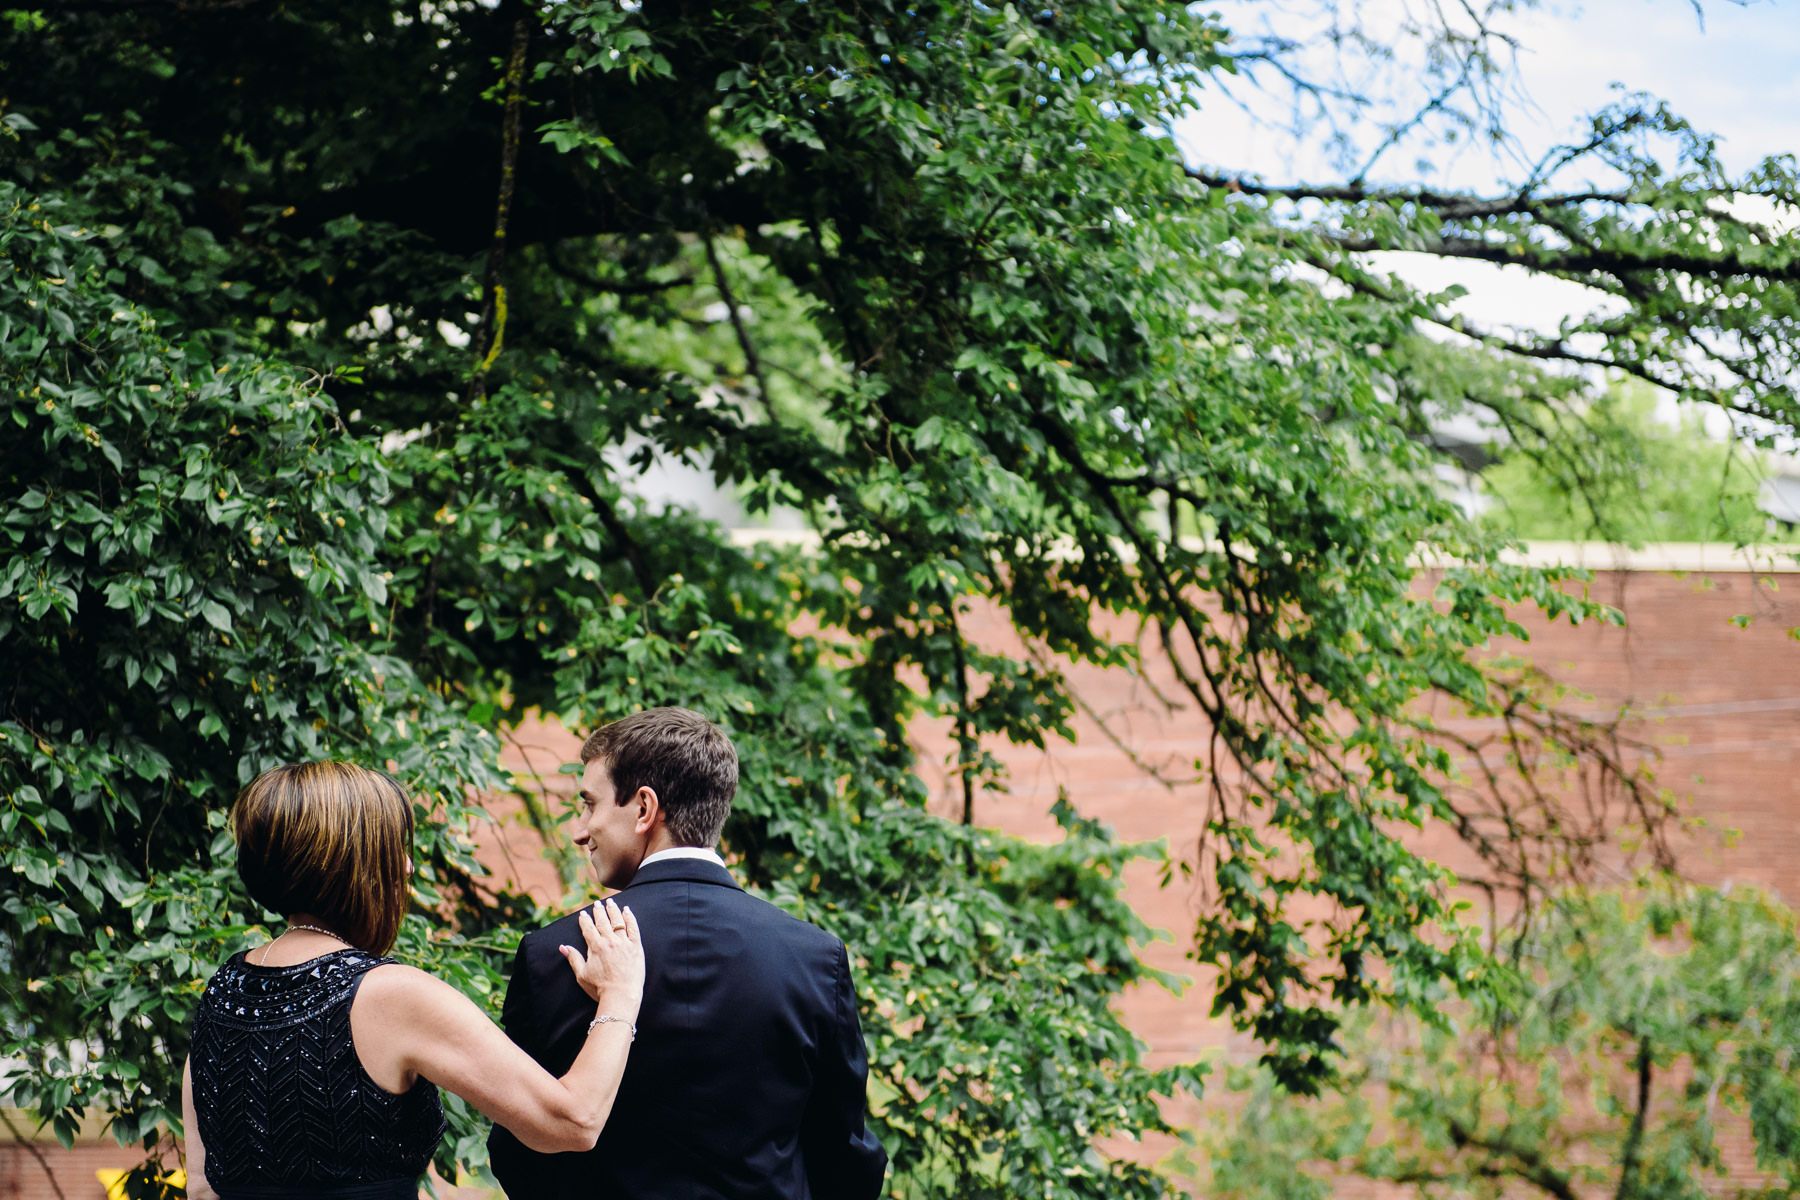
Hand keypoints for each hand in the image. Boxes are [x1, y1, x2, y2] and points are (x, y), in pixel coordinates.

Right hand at [559, 898, 643, 1018]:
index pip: (588, 928)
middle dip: (599, 911)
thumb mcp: (582, 975)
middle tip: (597, 903)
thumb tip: (562, 947)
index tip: (583, 914)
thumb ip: (573, 959)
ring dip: (613, 910)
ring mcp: (624, 943)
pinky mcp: (636, 947)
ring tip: (611, 902)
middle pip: (603, 922)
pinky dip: (630, 918)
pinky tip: (627, 910)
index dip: (585, 920)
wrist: (621, 995)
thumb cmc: (600, 988)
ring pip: (618, 921)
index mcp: (595, 947)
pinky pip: (633, 928)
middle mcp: (609, 941)